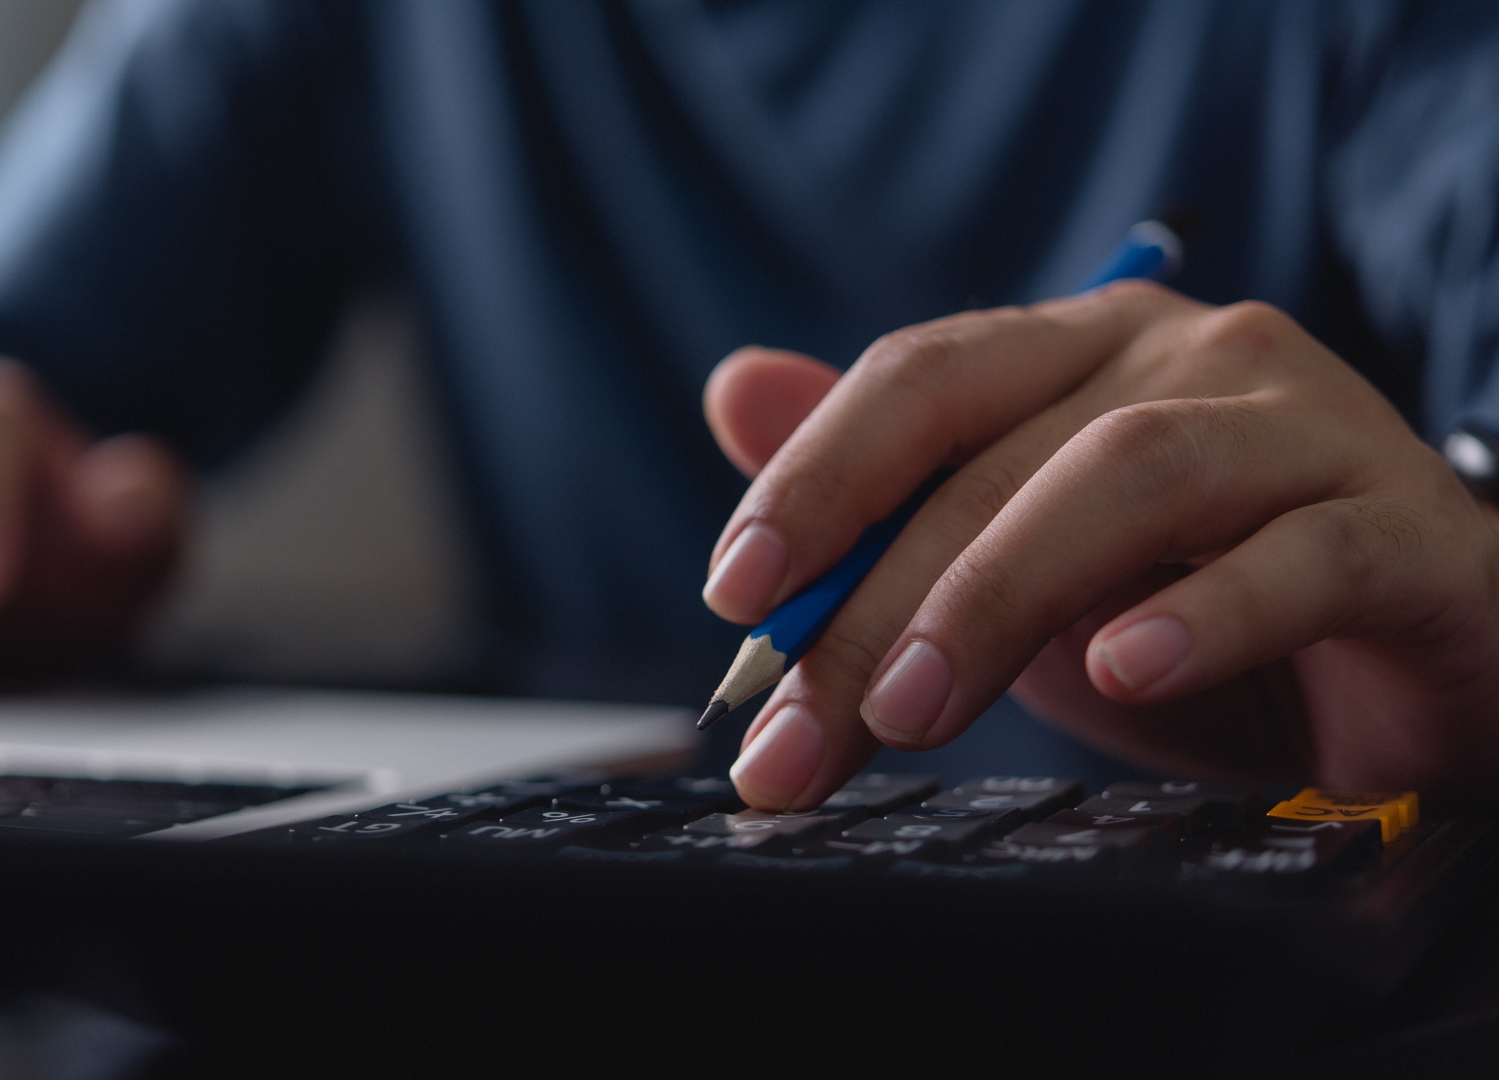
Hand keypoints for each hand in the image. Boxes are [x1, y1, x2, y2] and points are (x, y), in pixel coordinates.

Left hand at [702, 283, 1498, 809]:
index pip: (922, 378)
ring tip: (911, 711)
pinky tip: (1124, 672)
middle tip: (797, 735)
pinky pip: (1303, 556)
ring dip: (998, 598)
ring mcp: (1308, 427)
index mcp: (1083, 352)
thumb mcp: (1021, 569)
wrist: (1423, 665)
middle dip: (874, 604)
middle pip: (1000, 455)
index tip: (733, 595)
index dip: (814, 475)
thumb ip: (888, 493)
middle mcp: (1192, 356)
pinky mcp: (1406, 528)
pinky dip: (1204, 614)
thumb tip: (732, 386)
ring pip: (1129, 477)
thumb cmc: (1207, 611)